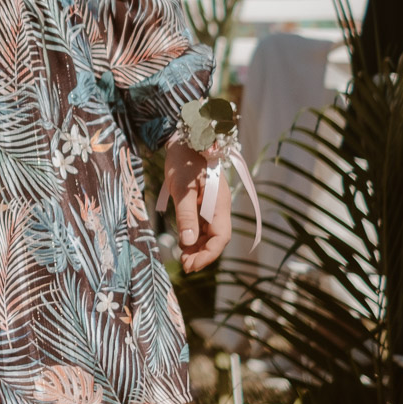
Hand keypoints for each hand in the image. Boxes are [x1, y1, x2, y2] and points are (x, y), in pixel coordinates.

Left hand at [163, 137, 232, 270]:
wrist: (184, 138)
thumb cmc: (183, 160)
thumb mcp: (181, 187)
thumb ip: (186, 214)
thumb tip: (187, 242)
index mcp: (220, 203)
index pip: (221, 237)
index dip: (208, 254)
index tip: (191, 265)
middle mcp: (220, 206)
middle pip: (217, 238)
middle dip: (202, 254)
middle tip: (184, 265)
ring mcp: (212, 204)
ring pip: (209, 233)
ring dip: (198, 247)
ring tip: (182, 258)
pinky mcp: (203, 202)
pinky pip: (202, 224)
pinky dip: (194, 236)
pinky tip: (184, 243)